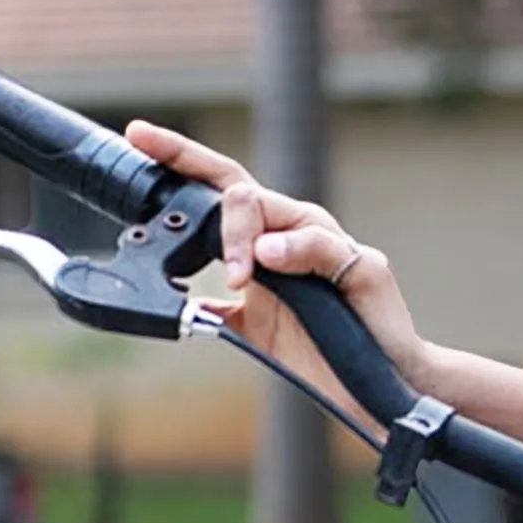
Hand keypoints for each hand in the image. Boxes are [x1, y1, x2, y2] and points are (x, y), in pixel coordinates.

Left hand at [128, 119, 428, 405]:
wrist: (382, 385)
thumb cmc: (327, 352)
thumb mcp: (258, 332)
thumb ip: (224, 311)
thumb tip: (183, 308)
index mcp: (270, 242)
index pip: (222, 188)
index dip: (181, 159)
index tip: (139, 136)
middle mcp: (297, 231)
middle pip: (239, 186)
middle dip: (191, 163)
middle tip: (156, 156)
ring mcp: (331, 244)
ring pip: (274, 208)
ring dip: (240, 235)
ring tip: (237, 273)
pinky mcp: (363, 268)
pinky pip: (322, 246)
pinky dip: (291, 248)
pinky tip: (268, 259)